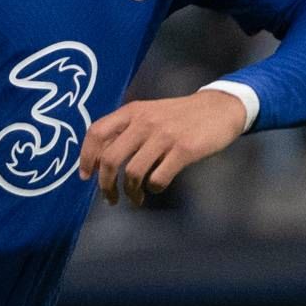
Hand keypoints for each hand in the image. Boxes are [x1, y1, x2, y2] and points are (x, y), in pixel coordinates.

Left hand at [77, 90, 246, 205]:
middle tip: (110, 197)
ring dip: (130, 192)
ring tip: (136, 198)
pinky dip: (153, 189)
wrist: (219, 107)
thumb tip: (101, 159)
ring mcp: (164, 136)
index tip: (86, 176)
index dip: (86, 157)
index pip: (96, 132)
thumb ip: (127, 130)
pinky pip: (158, 178)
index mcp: (132, 111)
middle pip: (110, 159)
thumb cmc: (180, 116)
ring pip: (133, 173)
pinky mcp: (184, 150)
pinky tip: (156, 187)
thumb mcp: (149, 113)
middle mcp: (144, 122)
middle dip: (105, 184)